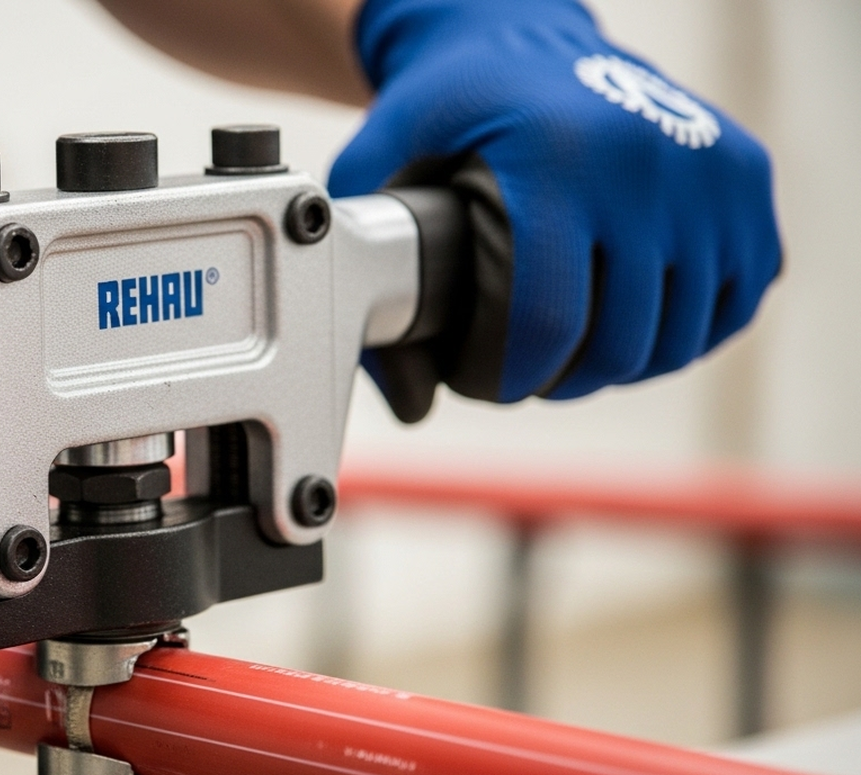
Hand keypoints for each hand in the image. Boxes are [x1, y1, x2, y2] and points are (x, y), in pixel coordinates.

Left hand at [328, 0, 780, 420]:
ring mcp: (707, 169)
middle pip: (619, 343)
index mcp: (553, 160)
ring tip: (575, 352)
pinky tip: (637, 324)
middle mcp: (642, 163)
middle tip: (526, 371)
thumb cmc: (448, 105)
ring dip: (625, 364)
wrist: (525, 30)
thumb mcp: (379, 162)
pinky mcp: (745, 175)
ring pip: (680, 335)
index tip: (484, 381)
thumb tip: (406, 400)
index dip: (509, 377)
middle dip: (562, 380)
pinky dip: (689, 330)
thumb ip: (366, 272)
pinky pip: (737, 298)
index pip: (547, 322)